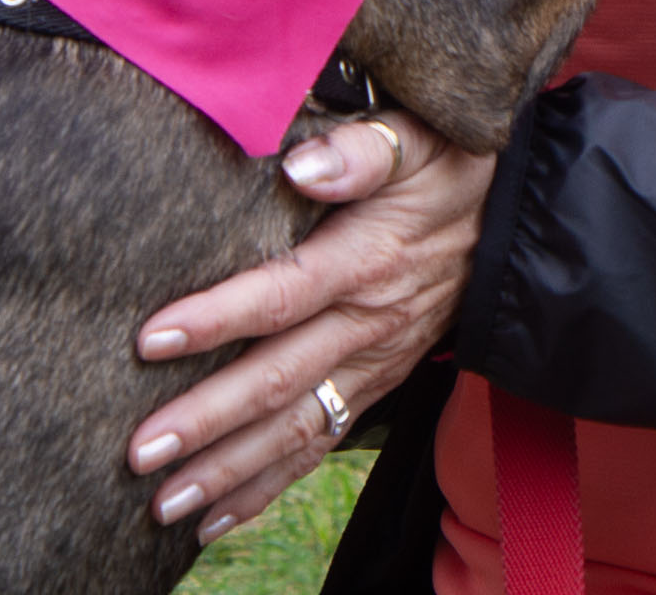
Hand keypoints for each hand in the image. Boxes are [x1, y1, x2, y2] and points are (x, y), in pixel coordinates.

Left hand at [127, 111, 491, 542]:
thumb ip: (361, 151)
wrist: (515, 217)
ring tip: (162, 504)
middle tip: (140, 453)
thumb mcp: (417, 139)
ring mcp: (373, 363)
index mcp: (365, 260)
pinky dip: (269, 486)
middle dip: (208, 420)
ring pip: (297, 428)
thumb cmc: (447, 167)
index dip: (217, 319)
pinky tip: (217, 516)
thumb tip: (300, 166)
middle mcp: (366, 323)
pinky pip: (321, 444)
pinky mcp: (376, 385)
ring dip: (230, 469)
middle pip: (280, 380)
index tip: (150, 340)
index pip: (282, 295)